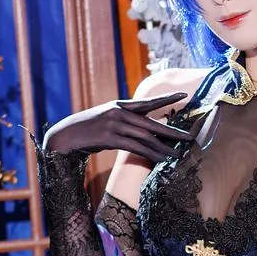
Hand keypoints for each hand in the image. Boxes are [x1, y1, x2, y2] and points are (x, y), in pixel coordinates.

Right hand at [41, 93, 200, 164]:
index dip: (167, 98)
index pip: (148, 102)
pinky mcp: (110, 138)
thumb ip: (125, 121)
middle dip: (172, 131)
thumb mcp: (108, 120)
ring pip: (146, 137)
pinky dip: (149, 154)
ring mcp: (115, 125)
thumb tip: (144, 128)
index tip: (185, 95)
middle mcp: (120, 113)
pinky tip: (160, 160)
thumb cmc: (89, 130)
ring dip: (163, 148)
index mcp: (121, 106)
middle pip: (152, 123)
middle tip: (190, 136)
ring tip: (178, 155)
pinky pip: (135, 147)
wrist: (66, 135)